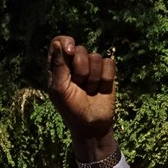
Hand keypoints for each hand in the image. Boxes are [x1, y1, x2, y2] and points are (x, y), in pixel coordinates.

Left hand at [46, 36, 116, 159]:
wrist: (92, 125)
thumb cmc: (71, 109)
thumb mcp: (59, 90)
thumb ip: (58, 67)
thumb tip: (58, 44)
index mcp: (58, 67)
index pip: (59, 42)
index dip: (66, 42)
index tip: (70, 51)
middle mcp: (74, 64)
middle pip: (80, 49)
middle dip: (80, 69)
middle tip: (78, 85)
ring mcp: (91, 67)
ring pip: (95, 57)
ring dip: (93, 78)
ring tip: (89, 91)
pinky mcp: (106, 72)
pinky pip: (109, 63)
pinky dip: (105, 79)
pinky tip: (100, 90)